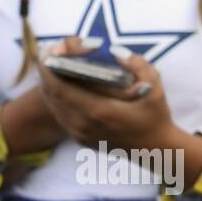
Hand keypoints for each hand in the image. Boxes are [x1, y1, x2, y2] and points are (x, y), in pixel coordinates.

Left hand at [36, 37, 177, 151]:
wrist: (153, 150)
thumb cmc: (155, 116)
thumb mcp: (154, 87)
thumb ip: (138, 65)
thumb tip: (115, 50)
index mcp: (98, 111)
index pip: (60, 89)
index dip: (48, 70)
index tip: (46, 52)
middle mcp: (83, 124)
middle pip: (52, 96)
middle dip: (46, 73)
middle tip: (47, 54)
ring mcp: (79, 134)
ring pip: (53, 106)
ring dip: (49, 85)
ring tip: (51, 65)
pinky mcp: (79, 138)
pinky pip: (61, 115)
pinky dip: (57, 98)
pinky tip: (61, 83)